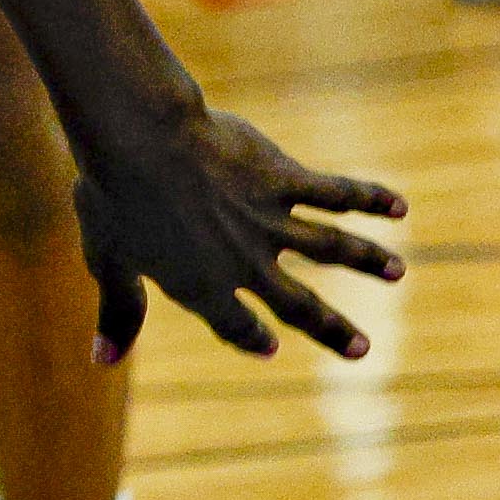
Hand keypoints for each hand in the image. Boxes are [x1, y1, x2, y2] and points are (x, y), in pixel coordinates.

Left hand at [77, 100, 403, 364]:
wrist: (140, 140)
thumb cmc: (113, 194)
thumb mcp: (109, 258)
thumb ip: (118, 311)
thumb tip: (101, 359)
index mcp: (202, 286)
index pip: (233, 323)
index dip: (249, 336)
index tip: (267, 346)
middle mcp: (245, 263)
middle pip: (298, 304)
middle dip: (332, 328)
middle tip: (363, 349)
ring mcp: (269, 222)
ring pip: (330, 247)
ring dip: (366, 260)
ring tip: (397, 272)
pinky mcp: (282, 179)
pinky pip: (334, 192)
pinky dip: (368, 198)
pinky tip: (398, 206)